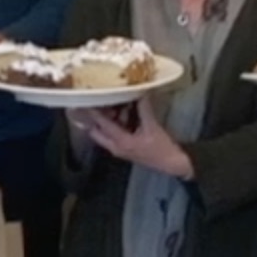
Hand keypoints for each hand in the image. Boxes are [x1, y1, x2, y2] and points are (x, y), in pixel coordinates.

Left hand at [70, 102, 191, 178]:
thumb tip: (139, 91)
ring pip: (102, 133)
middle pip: (95, 131)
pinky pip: (111, 134)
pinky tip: (119, 112)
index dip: (92, 111)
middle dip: (91, 117)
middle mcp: (115, 146)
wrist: (172, 165)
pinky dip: (112, 124)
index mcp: (121, 141)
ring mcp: (118, 148)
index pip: (102, 124)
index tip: (84, 100)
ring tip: (105, 104)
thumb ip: (144, 109)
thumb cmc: (162, 148)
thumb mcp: (153, 127)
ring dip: (103, 120)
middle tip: (90, 102)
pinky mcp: (123, 148)